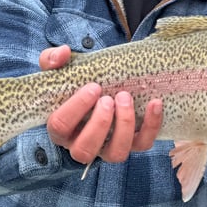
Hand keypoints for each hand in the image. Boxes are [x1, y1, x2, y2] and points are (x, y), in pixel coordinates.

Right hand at [40, 45, 162, 163]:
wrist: (99, 88)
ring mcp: (108, 148)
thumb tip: (63, 53)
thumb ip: (52, 59)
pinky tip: (154, 103)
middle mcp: (81, 144)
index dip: (76, 108)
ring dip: (124, 127)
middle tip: (109, 98)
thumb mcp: (60, 70)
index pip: (60, 126)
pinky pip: (143, 143)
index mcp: (61, 128)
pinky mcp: (131, 144)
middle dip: (99, 123)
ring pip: (115, 154)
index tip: (93, 86)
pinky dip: (151, 125)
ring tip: (126, 98)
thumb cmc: (76, 83)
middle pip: (84, 149)